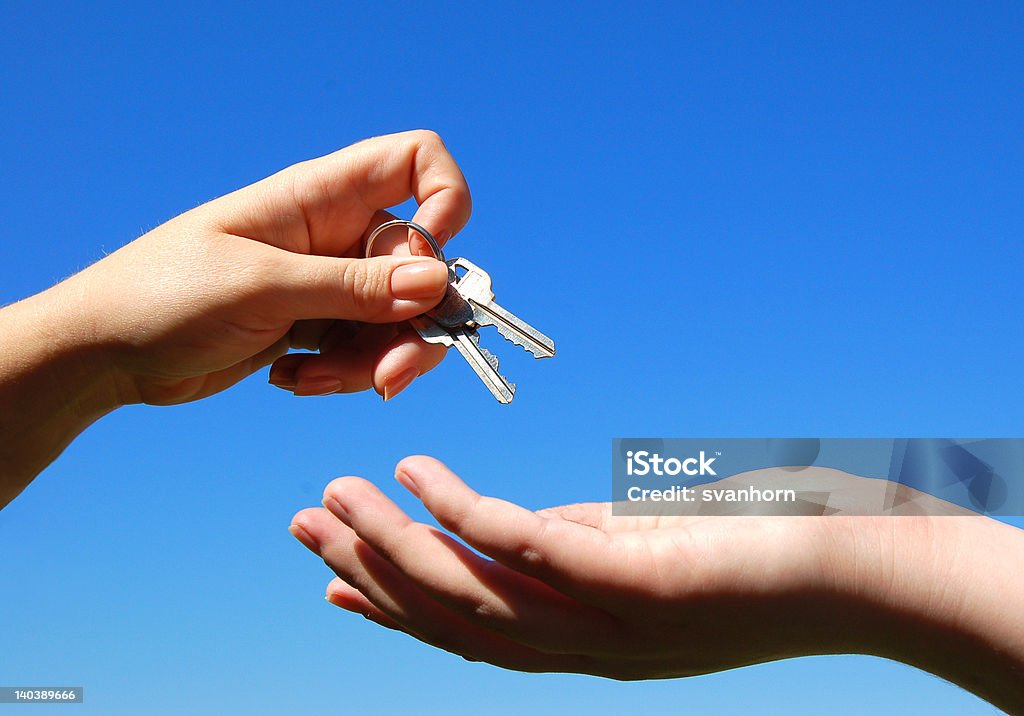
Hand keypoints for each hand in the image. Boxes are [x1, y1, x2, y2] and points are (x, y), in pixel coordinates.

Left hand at [70, 130, 470, 404]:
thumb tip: (437, 282)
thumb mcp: (261, 287)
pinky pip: (366, 350)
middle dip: (413, 326)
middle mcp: (335, 234)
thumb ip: (351, 288)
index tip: (434, 263)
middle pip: (421, 266)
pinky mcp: (318, 326)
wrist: (105, 351)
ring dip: (375, 360)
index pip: (415, 163)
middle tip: (386, 376)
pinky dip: (345, 374)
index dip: (445, 202)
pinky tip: (292, 379)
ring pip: (400, 318)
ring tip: (314, 380)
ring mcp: (329, 283)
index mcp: (320, 196)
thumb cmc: (163, 295)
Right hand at [290, 457, 1023, 712]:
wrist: (860, 573)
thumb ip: (563, 540)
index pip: (465, 634)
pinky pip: (525, 546)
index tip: (330, 581)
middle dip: (369, 574)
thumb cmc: (749, 551)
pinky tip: (420, 471)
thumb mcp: (633, 546)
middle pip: (450, 619)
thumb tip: (492, 521)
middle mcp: (582, 649)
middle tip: (302, 526)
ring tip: (333, 498)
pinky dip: (459, 510)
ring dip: (391, 546)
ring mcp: (606, 624)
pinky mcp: (635, 583)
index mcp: (581, 642)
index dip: (390, 611)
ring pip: (469, 593)